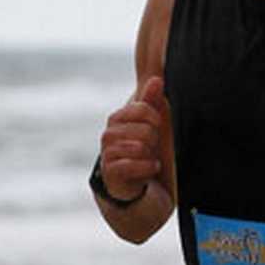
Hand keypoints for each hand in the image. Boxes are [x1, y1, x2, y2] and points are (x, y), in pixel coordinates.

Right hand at [94, 75, 169, 204]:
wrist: (135, 185)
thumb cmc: (143, 150)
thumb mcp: (149, 124)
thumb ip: (151, 101)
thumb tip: (157, 80)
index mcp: (117, 119)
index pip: (142, 108)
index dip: (155, 118)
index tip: (156, 127)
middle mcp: (109, 134)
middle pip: (145, 130)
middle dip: (154, 141)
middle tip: (150, 148)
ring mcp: (107, 153)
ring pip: (139, 147)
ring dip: (150, 156)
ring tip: (147, 159)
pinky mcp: (110, 172)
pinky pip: (133, 164)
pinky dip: (147, 168)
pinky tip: (148, 169)